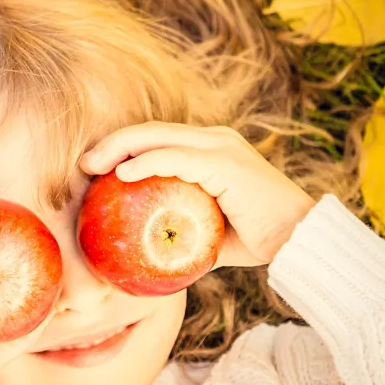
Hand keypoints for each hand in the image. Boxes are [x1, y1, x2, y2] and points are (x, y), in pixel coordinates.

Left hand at [81, 122, 315, 266]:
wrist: (300, 242)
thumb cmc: (260, 240)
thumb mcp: (210, 233)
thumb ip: (182, 232)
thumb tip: (148, 252)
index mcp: (212, 150)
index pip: (159, 139)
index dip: (124, 147)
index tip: (93, 167)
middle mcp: (216, 140)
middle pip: (152, 131)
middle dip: (113, 143)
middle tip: (84, 164)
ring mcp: (222, 147)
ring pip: (159, 137)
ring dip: (120, 148)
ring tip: (92, 165)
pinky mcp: (226, 163)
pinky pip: (176, 159)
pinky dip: (146, 163)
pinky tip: (121, 175)